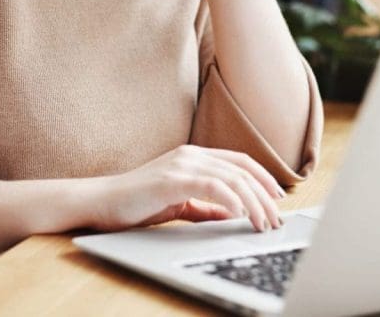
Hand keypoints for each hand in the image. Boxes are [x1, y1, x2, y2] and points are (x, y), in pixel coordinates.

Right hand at [91, 144, 286, 232]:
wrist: (102, 202)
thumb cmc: (137, 202)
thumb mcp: (179, 203)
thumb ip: (206, 206)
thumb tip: (234, 214)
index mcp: (193, 156)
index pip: (239, 161)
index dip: (263, 178)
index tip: (278, 198)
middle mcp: (190, 155)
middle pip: (241, 171)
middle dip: (264, 197)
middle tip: (274, 220)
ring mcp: (181, 165)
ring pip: (231, 178)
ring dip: (253, 202)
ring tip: (261, 223)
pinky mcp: (171, 180)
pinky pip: (210, 186)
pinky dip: (230, 199)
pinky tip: (239, 214)